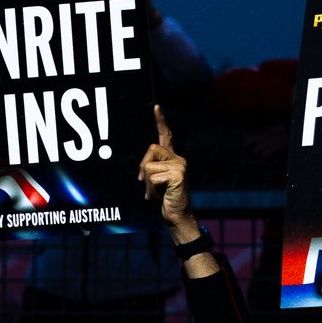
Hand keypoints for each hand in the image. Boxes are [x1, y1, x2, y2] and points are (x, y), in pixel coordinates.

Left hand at [138, 106, 194, 231]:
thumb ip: (150, 169)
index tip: (156, 107)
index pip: (166, 136)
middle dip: (142, 167)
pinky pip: (153, 176)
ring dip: (146, 182)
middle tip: (146, 185)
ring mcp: (180, 165)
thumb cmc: (164, 199)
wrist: (177, 215)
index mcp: (172, 158)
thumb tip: (141, 169)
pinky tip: (161, 195)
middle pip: (151, 150)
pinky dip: (151, 188)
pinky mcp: (179, 174)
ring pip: (149, 165)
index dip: (160, 121)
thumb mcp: (154, 181)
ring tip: (155, 192)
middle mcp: (178, 158)